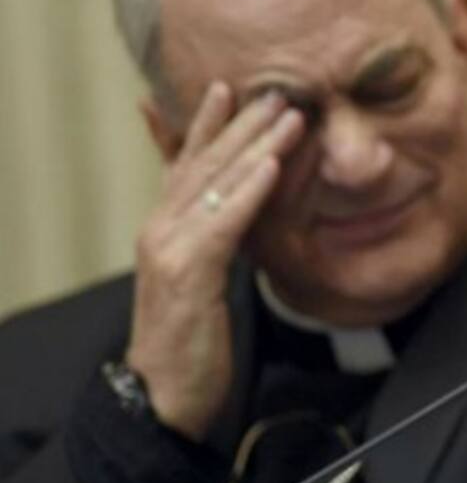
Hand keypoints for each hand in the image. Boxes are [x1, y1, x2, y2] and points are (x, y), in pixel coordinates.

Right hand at [126, 82, 303, 438]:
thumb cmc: (188, 338)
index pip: (186, 164)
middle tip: (276, 89)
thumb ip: (214, 239)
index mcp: (165, 228)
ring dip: (256, 146)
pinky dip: (249, 192)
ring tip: (288, 115)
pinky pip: (225, 223)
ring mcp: (171, 249)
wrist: (163, 393)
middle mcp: (162, 229)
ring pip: (217, 184)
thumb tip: (235, 213)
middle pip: (205, 164)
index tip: (229, 88)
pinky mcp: (189, 273)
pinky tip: (272, 166)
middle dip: (242, 124)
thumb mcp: (200, 278)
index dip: (207, 125)